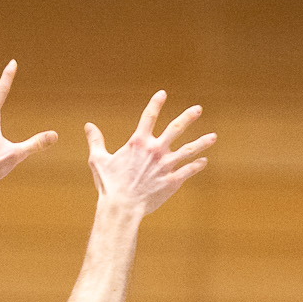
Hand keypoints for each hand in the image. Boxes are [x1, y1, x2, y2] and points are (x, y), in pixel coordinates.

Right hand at [85, 91, 213, 214]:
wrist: (122, 208)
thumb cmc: (109, 185)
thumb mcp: (98, 160)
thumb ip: (96, 141)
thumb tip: (88, 126)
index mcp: (138, 142)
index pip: (149, 116)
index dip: (156, 104)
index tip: (162, 94)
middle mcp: (155, 150)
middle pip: (176, 128)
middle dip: (188, 117)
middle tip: (198, 109)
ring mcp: (166, 165)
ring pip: (189, 150)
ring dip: (202, 142)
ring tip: (213, 137)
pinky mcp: (172, 181)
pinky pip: (188, 171)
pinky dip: (196, 166)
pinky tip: (203, 162)